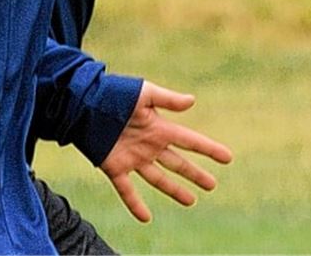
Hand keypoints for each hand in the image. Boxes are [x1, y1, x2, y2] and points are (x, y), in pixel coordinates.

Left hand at [99, 81, 232, 223]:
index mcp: (158, 126)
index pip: (189, 141)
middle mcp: (149, 144)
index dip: (208, 149)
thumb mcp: (144, 93)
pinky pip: (127, 190)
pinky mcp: (114, 167)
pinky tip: (146, 218)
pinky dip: (135, 205)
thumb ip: (167, 100)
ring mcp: (133, 157)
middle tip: (212, 184)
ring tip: (191, 201)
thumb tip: (193, 101)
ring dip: (174, 190)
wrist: (84, 102)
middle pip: (178, 162)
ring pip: (158, 178)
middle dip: (195, 173)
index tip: (227, 157)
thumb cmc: (115, 92)